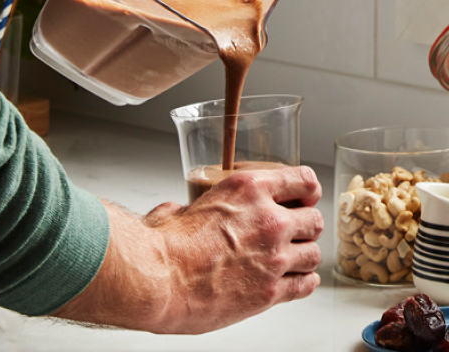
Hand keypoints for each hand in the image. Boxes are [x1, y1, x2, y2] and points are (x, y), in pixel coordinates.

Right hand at [51, 166, 322, 333]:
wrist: (158, 279)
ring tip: (289, 258)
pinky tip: (291, 279)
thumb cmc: (163, 244)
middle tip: (293, 230)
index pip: (304, 180)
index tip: (304, 196)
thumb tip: (182, 213)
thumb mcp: (179, 208)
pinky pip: (306, 284)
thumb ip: (191, 208)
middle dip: (304, 224)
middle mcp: (269, 220)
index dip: (306, 190)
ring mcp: (274, 257)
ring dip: (303, 254)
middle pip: (314, 219)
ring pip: (314, 253)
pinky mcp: (271, 291)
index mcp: (248, 189)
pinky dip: (302, 281)